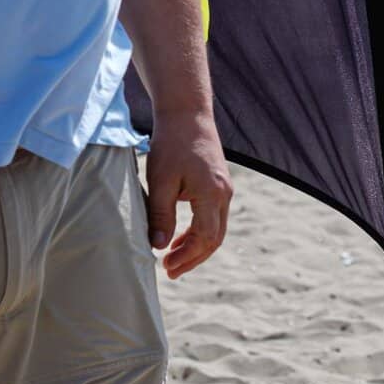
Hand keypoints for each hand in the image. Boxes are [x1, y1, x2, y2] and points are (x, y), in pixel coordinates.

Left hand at [144, 111, 232, 277]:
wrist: (187, 113)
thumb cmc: (171, 143)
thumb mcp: (161, 181)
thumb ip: (160, 215)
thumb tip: (158, 246)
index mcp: (212, 195)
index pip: (205, 238)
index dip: (187, 257)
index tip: (167, 267)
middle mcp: (224, 195)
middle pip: (215, 239)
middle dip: (193, 258)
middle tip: (170, 270)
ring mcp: (224, 190)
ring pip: (216, 230)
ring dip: (196, 246)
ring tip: (173, 257)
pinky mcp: (219, 185)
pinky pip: (213, 217)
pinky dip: (198, 232)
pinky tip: (181, 236)